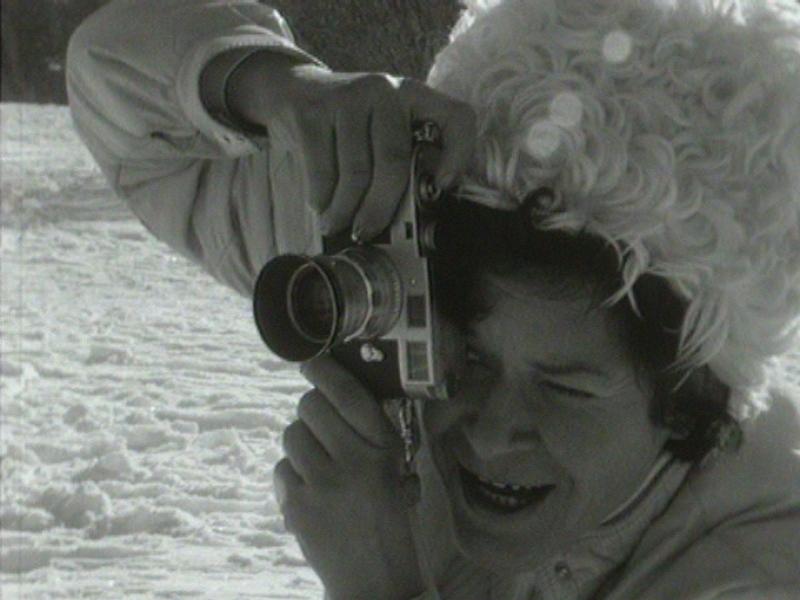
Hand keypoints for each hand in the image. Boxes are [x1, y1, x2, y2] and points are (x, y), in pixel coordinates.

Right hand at [227, 50, 476, 238]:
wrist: (292, 89)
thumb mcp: (381, 131)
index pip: (457, 116)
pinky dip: (322, 198)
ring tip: (337, 225)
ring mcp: (348, 97)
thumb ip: (403, 160)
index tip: (444, 187)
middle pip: (394, 160)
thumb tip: (411, 220)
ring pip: (355, 172)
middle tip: (366, 233)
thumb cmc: (347, 127)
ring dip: (345, 210)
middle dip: (380, 207)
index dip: (459, 153)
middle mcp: (385, 90)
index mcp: (414, 97)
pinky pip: (323, 170)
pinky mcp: (313, 111)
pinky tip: (321, 208)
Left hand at [274, 355, 423, 599]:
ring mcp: (322, 485)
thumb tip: (332, 393)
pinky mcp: (297, 507)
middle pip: (309, 407)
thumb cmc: (388, 519)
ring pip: (291, 435)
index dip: (325, 372)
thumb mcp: (394, 470)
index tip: (311, 362)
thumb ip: (368, 435)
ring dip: (300, 444)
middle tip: (321, 427)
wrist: (377, 581)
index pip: (348, 395)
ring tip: (318, 465)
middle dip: (311, 410)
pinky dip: (292, 476)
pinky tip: (311, 493)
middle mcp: (354, 461)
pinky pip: (282, 469)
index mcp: (383, 450)